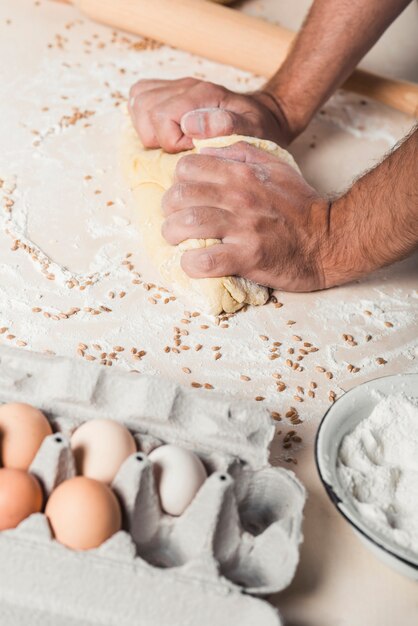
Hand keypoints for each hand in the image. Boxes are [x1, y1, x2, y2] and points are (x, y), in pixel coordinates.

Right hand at [128, 77, 293, 152]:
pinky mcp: (170, 91)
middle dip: (157, 137)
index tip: (193, 150)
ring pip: (138, 102)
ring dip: (147, 128)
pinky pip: (140, 97)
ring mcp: (176, 86)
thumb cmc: (260, 128)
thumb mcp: (254, 131)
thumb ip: (229, 126)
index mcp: (203, 95)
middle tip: (181, 148)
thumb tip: (192, 125)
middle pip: (145, 109)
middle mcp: (186, 86)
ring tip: (171, 141)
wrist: (266, 115)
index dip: (172, 144)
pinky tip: (163, 130)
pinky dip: (144, 117)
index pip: (161, 118)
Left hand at [161, 141, 331, 291]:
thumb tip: (205, 146)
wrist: (330, 240)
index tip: (186, 197)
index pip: (187, 167)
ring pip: (185, 225)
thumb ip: (240, 152)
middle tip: (176, 223)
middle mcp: (239, 195)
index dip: (179, 183)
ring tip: (179, 242)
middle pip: (179, 196)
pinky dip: (190, 264)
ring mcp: (242, 226)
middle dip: (170, 211)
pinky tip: (194, 263)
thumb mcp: (274, 165)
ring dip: (173, 236)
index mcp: (242, 171)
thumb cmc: (299, 206)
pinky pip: (203, 261)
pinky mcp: (247, 256)